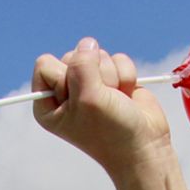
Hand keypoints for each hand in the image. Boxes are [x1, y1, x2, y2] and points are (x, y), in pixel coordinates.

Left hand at [31, 38, 189, 189]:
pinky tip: (127, 95)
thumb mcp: (87, 98)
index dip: (65, 76)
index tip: (79, 99)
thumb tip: (88, 42)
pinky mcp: (113, 79)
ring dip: (112, 77)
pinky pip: (117, 58)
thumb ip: (81, 64)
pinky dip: (126, 76)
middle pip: (72, 56)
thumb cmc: (111, 131)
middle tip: (102, 101)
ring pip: (97, 54)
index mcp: (47, 102)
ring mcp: (91, 84)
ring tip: (116, 99)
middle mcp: (66, 91)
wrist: (145, 147)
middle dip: (93, 75)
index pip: (45, 64)